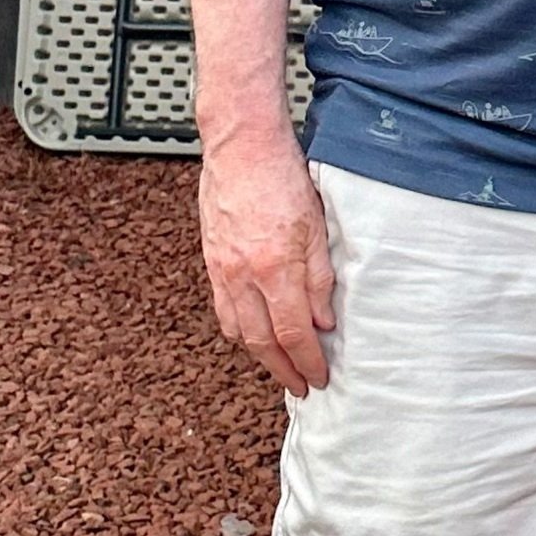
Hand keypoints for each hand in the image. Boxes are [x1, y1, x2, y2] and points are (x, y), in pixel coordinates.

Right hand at [198, 129, 334, 395]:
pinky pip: (223, 310)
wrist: (242, 149)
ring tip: (281, 368)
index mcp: (275, 268)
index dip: (308, 360)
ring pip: (239, 331)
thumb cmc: (284, 178)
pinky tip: (253, 336)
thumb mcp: (318, 226)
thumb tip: (324, 321)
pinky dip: (240, 331)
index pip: (293, 332)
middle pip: (263, 341)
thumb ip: (321, 277)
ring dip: (261, 356)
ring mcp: (223, 271)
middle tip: (302, 386)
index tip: (320, 377)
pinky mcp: (212, 262)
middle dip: (284, 369)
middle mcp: (244, 277)